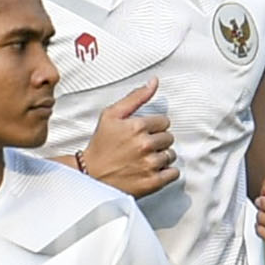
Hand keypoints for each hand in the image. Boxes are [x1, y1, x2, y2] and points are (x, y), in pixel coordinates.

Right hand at [76, 80, 175, 196]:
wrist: (90, 175)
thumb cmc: (100, 146)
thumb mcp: (111, 115)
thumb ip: (135, 97)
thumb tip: (154, 82)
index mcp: (137, 126)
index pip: (164, 122)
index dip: (154, 127)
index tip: (143, 133)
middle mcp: (145, 145)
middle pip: (169, 138)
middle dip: (158, 141)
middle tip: (142, 147)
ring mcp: (149, 164)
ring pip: (171, 155)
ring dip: (161, 157)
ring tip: (144, 159)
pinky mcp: (152, 182)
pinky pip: (173, 173)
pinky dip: (166, 172)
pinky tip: (152, 170)